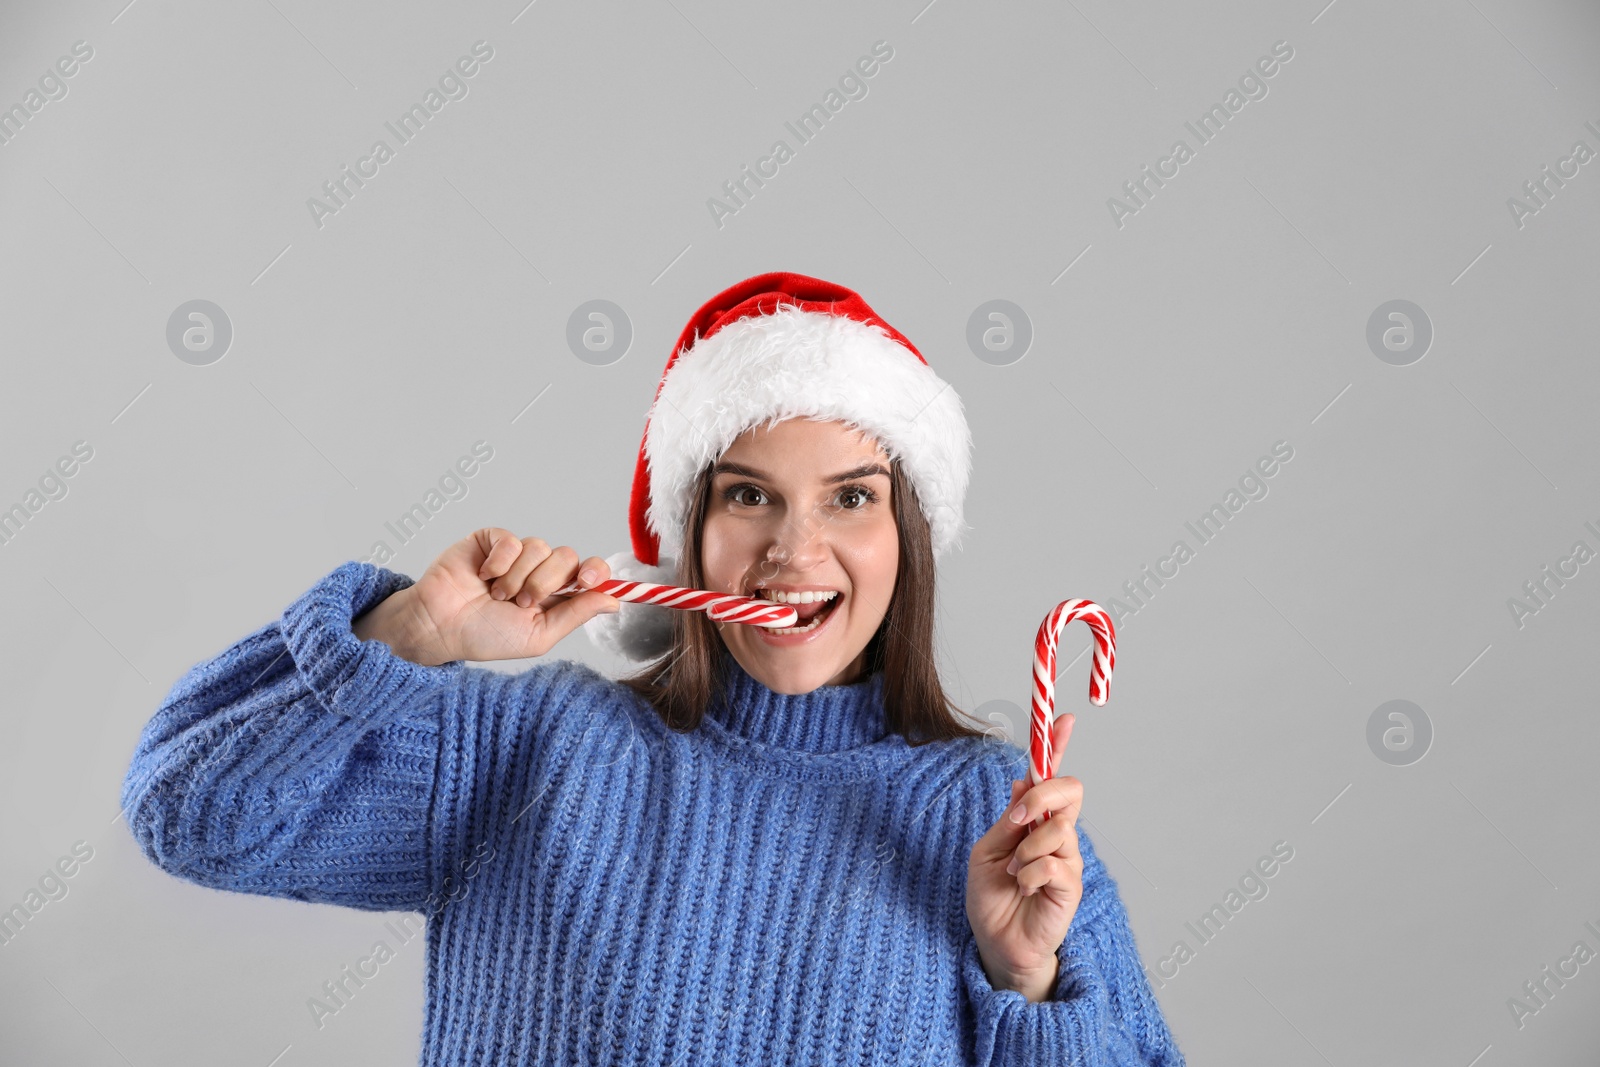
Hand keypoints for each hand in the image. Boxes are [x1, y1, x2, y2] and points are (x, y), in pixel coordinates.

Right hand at [353, 528, 619, 664]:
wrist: (440, 626)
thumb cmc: (486, 636)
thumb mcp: (538, 635)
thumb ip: (576, 614)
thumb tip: (615, 601)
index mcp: (556, 594)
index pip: (590, 571)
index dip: (595, 572)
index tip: (585, 582)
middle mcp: (540, 570)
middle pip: (567, 557)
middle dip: (546, 583)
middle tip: (521, 603)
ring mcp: (516, 554)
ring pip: (540, 547)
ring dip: (518, 577)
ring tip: (496, 595)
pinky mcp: (492, 540)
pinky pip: (512, 540)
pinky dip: (499, 562)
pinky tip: (484, 576)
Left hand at [966, 712, 1084, 1002]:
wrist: (995, 941)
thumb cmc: (990, 895)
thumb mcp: (988, 848)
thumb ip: (1009, 818)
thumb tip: (1025, 779)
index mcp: (1033, 819)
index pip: (1051, 776)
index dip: (1056, 747)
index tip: (1062, 719)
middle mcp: (1056, 833)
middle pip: (1071, 790)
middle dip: (1044, 795)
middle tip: (1018, 820)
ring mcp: (1067, 858)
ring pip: (1060, 828)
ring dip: (1027, 848)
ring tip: (1013, 872)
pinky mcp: (1071, 885)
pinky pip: (1056, 863)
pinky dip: (1030, 873)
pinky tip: (1022, 888)